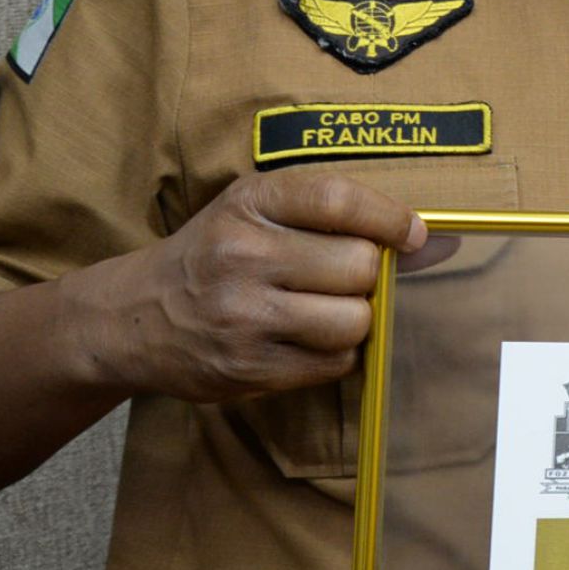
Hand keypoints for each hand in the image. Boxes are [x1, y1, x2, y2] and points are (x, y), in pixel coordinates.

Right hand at [69, 170, 433, 404]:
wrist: (132, 316)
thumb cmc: (215, 254)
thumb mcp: (258, 212)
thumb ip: (339, 216)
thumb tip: (437, 240)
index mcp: (250, 203)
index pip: (339, 201)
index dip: (391, 219)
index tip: (413, 236)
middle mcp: (243, 255)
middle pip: (358, 267)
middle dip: (367, 277)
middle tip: (343, 281)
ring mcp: (242, 316)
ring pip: (353, 322)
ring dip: (355, 320)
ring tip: (323, 311)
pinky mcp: (246, 368)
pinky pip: (333, 364)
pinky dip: (335, 354)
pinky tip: (304, 339)